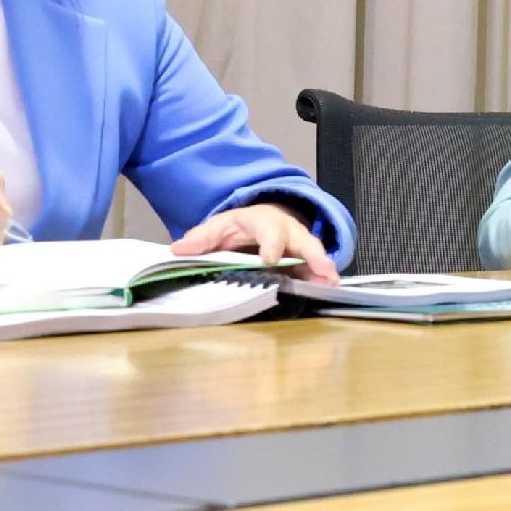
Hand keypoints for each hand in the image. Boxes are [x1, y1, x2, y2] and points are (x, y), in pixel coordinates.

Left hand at [172, 199, 341, 282]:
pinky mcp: (303, 260)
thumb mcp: (218, 226)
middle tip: (322, 269)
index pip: (269, 229)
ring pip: (314, 254)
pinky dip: (322, 278)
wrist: (259, 221)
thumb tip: (178, 249)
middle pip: (303, 240)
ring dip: (323, 268)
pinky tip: (328, 289)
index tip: (270, 259)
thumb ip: (201, 238)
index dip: (272, 243)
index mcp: (263, 221)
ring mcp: (298, 245)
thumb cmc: (239, 226)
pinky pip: (315, 268)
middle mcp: (286, 231)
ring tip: (331, 283)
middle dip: (313, 254)